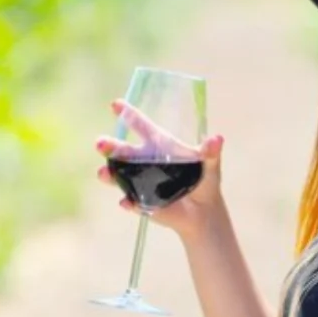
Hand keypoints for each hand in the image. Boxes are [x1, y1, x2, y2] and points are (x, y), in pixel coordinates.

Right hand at [95, 99, 225, 238]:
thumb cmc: (204, 181)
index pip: (140, 125)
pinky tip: (127, 202)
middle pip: (123, 150)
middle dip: (110, 146)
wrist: (203, 212)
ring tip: (103, 173)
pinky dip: (129, 202)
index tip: (115, 104)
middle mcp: (144, 161)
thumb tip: (217, 139)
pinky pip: (132, 202)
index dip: (128, 114)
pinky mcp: (142, 202)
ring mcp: (139, 182)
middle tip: (100, 143)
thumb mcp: (210, 164)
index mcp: (159, 145)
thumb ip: (211, 152)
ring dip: (109, 174)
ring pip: (118, 176)